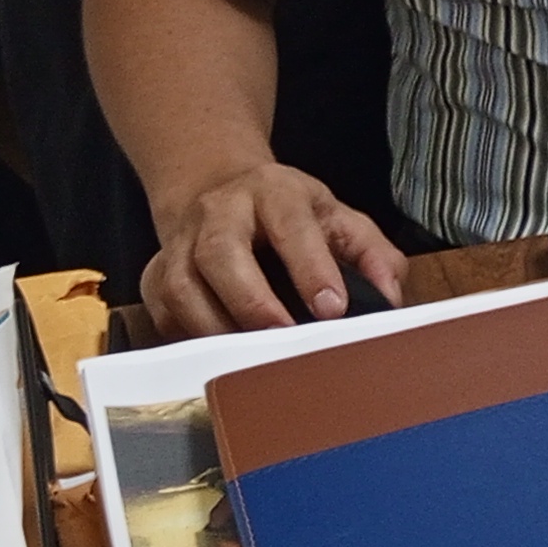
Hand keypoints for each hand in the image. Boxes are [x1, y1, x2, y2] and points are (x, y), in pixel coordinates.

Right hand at [143, 163, 407, 337]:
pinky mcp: (156, 273)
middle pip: (221, 252)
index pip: (292, 226)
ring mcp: (181, 242)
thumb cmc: (288, 214)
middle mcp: (220, 212)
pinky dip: (190, 338)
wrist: (219, 188)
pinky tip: (219, 355)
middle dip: (252, 300)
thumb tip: (391, 298)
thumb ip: (372, 254)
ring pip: (182, 285)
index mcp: (273, 193)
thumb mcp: (337, 218)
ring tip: (251, 358)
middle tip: (283, 337)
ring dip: (216, 327)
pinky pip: (164, 312)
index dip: (311, 268)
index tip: (333, 308)